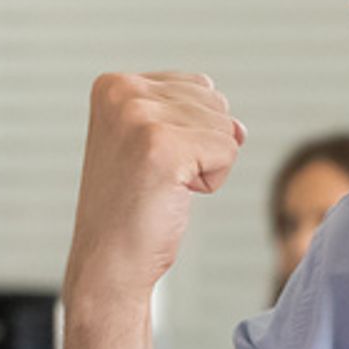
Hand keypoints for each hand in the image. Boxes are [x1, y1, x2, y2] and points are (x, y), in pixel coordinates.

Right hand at [63, 71, 245, 306]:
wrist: (108, 263)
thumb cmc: (132, 209)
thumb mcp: (154, 144)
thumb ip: (194, 118)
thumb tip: (239, 128)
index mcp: (114, 84)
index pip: (198, 86)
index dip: (188, 131)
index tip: (148, 160)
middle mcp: (122, 92)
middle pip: (215, 102)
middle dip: (200, 146)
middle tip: (155, 177)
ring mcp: (139, 117)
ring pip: (225, 127)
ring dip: (205, 165)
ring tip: (161, 186)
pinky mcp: (162, 146)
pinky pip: (228, 150)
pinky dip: (212, 180)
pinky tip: (172, 195)